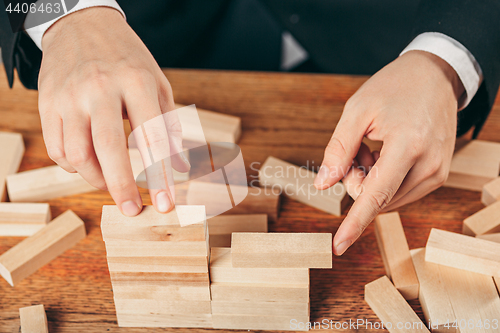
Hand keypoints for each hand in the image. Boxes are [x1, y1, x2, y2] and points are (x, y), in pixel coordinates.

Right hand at [39, 7, 188, 215]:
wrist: (83, 25)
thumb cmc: (128, 60)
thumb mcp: (158, 83)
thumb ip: (169, 125)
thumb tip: (179, 167)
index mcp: (136, 81)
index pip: (152, 136)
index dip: (160, 175)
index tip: (166, 204)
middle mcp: (100, 88)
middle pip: (108, 149)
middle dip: (122, 186)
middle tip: (132, 210)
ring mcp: (70, 96)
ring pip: (76, 153)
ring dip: (95, 178)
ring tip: (110, 182)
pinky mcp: (48, 103)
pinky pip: (56, 148)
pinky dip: (72, 166)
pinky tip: (87, 163)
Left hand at [314, 50, 463, 254]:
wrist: (435, 76)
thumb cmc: (393, 87)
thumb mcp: (356, 111)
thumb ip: (338, 150)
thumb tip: (323, 186)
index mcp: (408, 145)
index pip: (375, 196)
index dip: (354, 223)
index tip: (338, 247)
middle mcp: (429, 165)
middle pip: (377, 199)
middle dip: (356, 180)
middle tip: (357, 149)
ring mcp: (438, 172)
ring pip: (387, 199)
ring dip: (370, 180)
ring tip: (374, 147)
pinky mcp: (439, 174)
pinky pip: (400, 192)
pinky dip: (384, 179)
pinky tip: (385, 153)